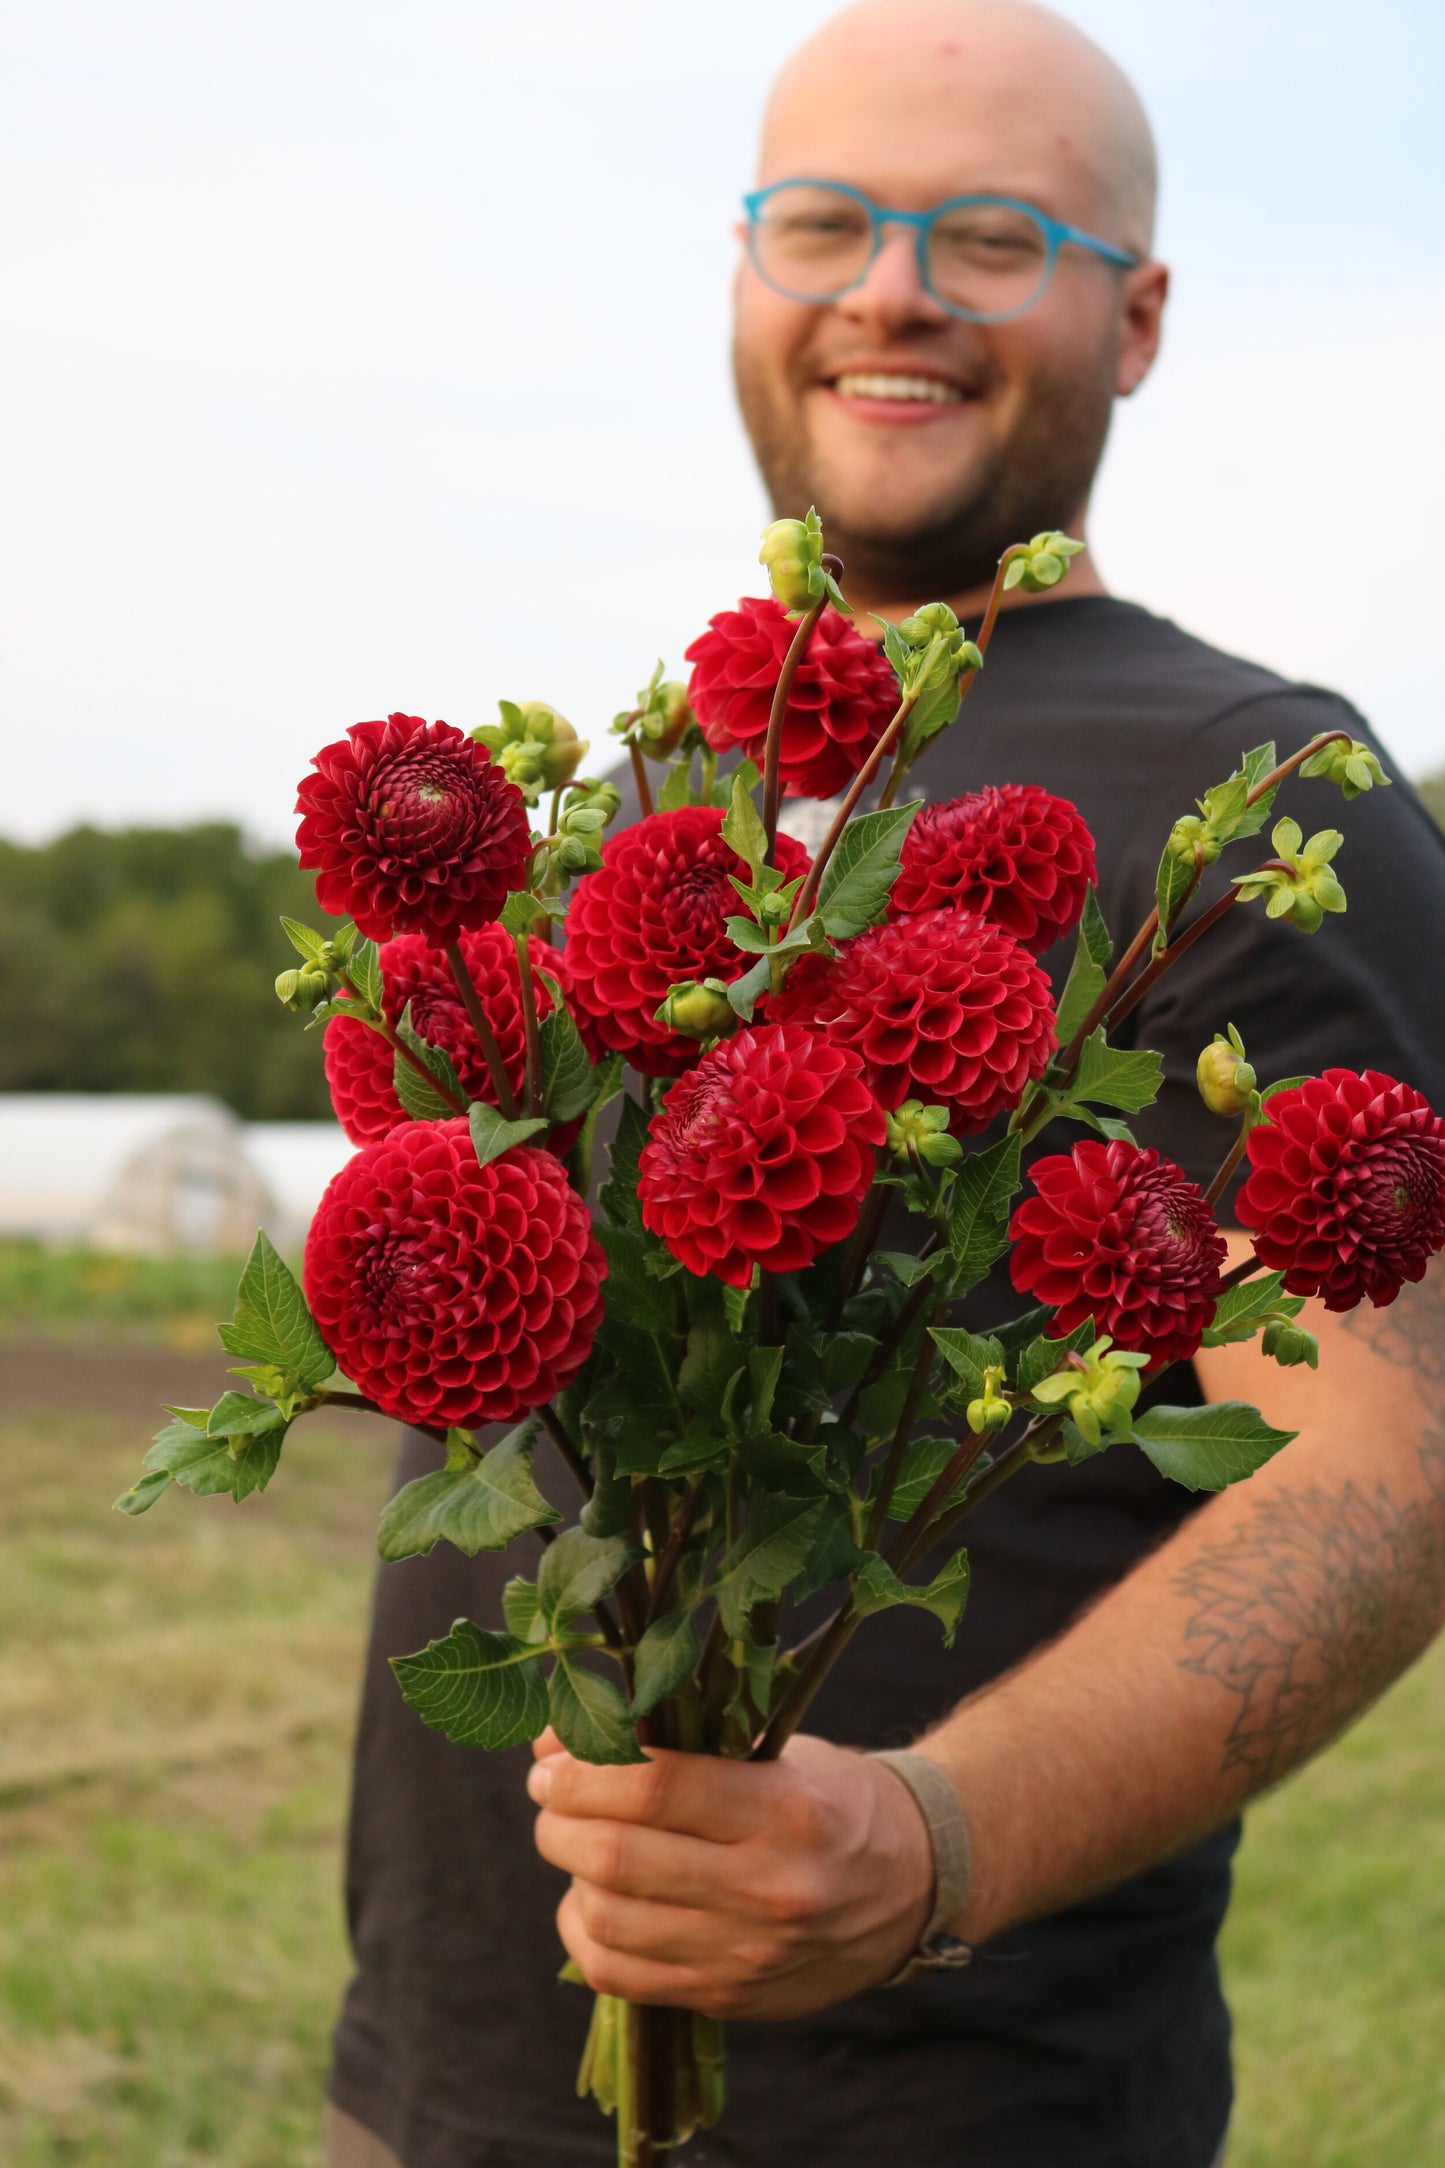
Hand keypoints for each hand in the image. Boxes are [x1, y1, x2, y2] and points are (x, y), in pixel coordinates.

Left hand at [527, 1730, 933, 2019]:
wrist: (909, 1887)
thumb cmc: (832, 1798)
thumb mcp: (781, 1753)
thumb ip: (687, 1746)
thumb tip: (571, 1733)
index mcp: (785, 1811)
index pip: (656, 1788)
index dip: (584, 1767)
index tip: (552, 1750)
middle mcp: (767, 1890)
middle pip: (616, 1856)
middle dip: (558, 1815)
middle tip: (547, 1788)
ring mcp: (745, 1955)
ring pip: (606, 1918)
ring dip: (567, 1869)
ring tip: (573, 1836)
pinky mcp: (728, 1997)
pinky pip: (618, 1975)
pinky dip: (584, 1930)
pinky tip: (592, 1896)